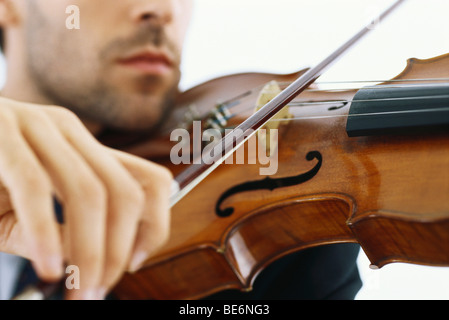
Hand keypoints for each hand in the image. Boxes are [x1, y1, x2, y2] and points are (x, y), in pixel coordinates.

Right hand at [0, 97, 172, 298]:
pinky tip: (47, 269)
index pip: (149, 180)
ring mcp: (37, 127)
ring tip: (80, 291)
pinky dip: (46, 234)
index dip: (155, 224)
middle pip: (125, 192)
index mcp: (87, 147)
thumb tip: (90, 262)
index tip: (135, 262)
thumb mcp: (29, 211)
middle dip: (119, 249)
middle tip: (99, 289)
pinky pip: (35, 188)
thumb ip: (62, 230)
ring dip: (90, 251)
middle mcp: (71, 132)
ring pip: (89, 192)